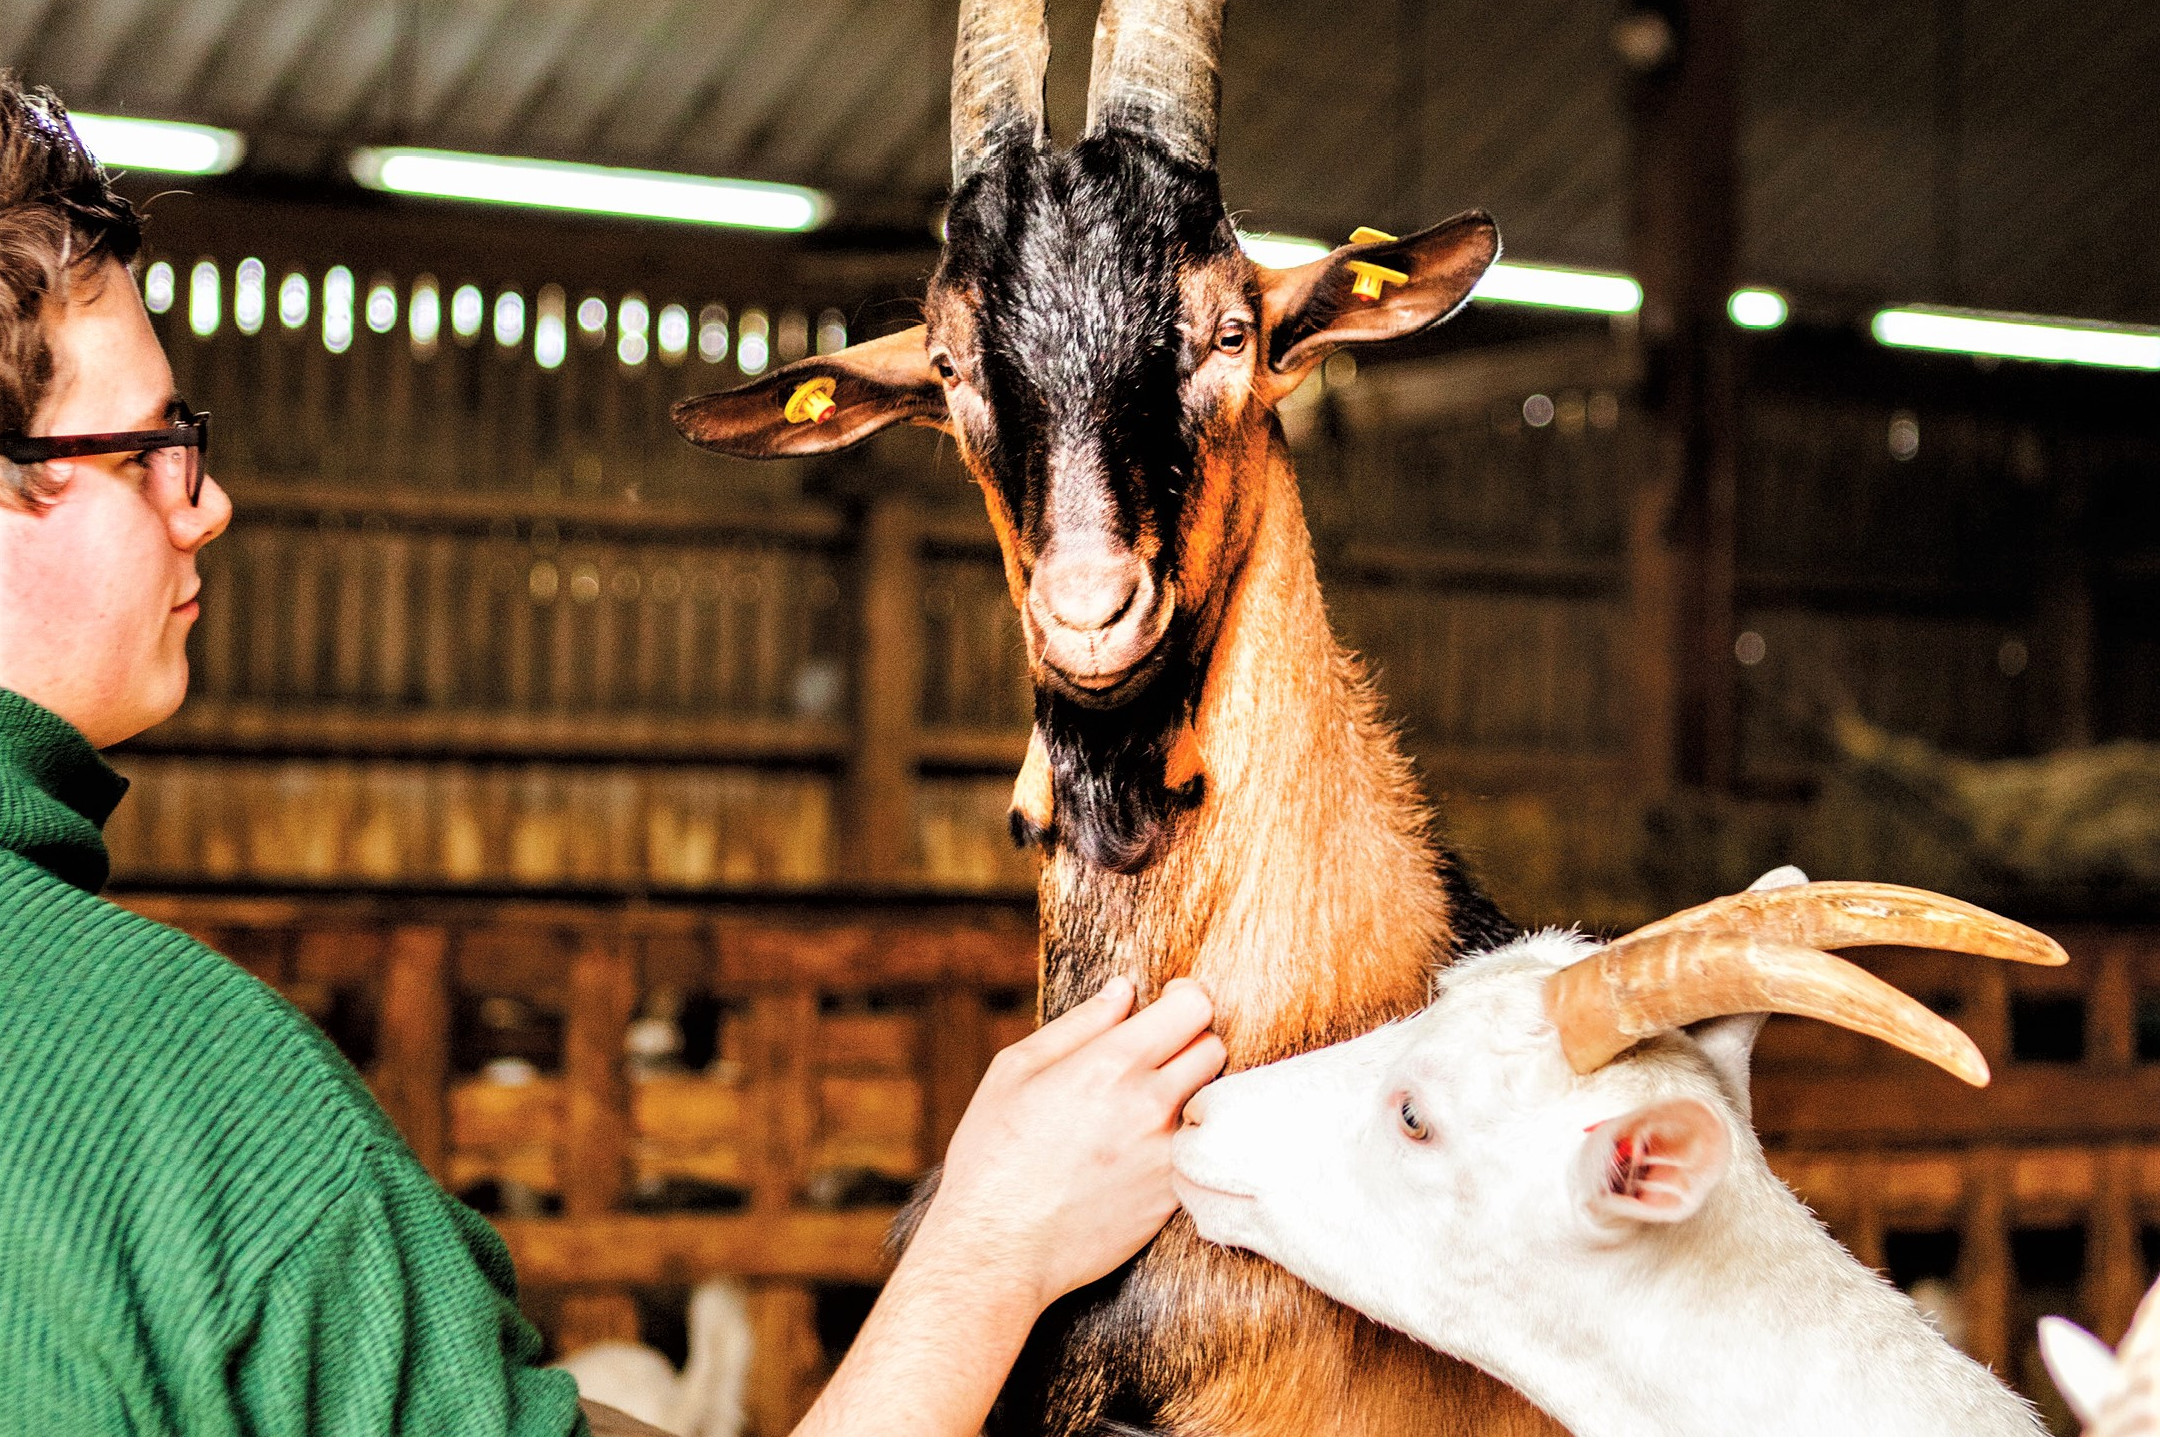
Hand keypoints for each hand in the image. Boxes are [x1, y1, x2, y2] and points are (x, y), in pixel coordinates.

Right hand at [913, 975, 1226, 1311]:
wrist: (998, 1249)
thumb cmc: (993, 1154)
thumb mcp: (1016, 1071)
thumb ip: (1079, 1025)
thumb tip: (1124, 992)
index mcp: (1112, 1064)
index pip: (1195, 1008)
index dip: (1186, 998)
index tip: (1168, 1004)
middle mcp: (1151, 1106)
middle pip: (1213, 1048)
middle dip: (1190, 1041)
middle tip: (1155, 1054)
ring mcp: (1167, 1155)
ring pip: (1210, 1100)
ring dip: (1188, 1092)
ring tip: (1143, 1105)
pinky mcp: (1172, 1197)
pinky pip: (1194, 1149)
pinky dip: (1177, 1140)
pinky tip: (1136, 1150)